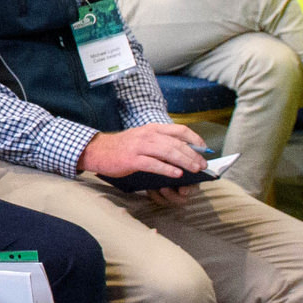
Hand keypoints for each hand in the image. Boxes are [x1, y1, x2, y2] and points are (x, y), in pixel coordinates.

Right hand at [78, 121, 211, 182]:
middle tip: (203, 165)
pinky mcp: (132, 159)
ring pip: (168, 152)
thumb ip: (160, 142)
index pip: (180, 130)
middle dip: (193, 154)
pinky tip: (177, 174)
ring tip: (195, 169)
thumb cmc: (122, 147)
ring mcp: (140, 147)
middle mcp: (148, 135)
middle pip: (177, 143)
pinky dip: (167, 169)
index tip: (205, 149)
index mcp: (153, 129)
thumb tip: (182, 151)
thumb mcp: (143, 138)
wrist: (98, 150)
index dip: (195, 139)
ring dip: (185, 161)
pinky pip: (153, 164)